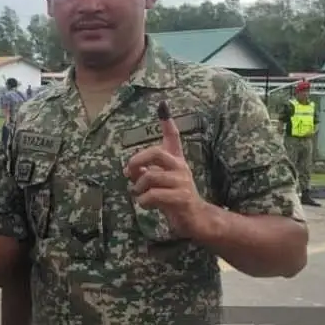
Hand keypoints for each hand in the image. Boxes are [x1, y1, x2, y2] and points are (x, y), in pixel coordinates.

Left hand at [124, 101, 208, 238]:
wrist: (195, 218)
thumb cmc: (174, 198)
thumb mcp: (160, 181)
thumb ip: (145, 172)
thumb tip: (129, 169)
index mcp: (176, 161)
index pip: (173, 137)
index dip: (168, 122)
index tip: (162, 105)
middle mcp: (180, 167)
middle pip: (156, 153)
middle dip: (137, 160)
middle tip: (130, 172)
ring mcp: (182, 182)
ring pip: (150, 177)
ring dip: (138, 187)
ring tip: (138, 194)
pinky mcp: (181, 198)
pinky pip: (153, 195)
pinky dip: (143, 200)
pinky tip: (145, 204)